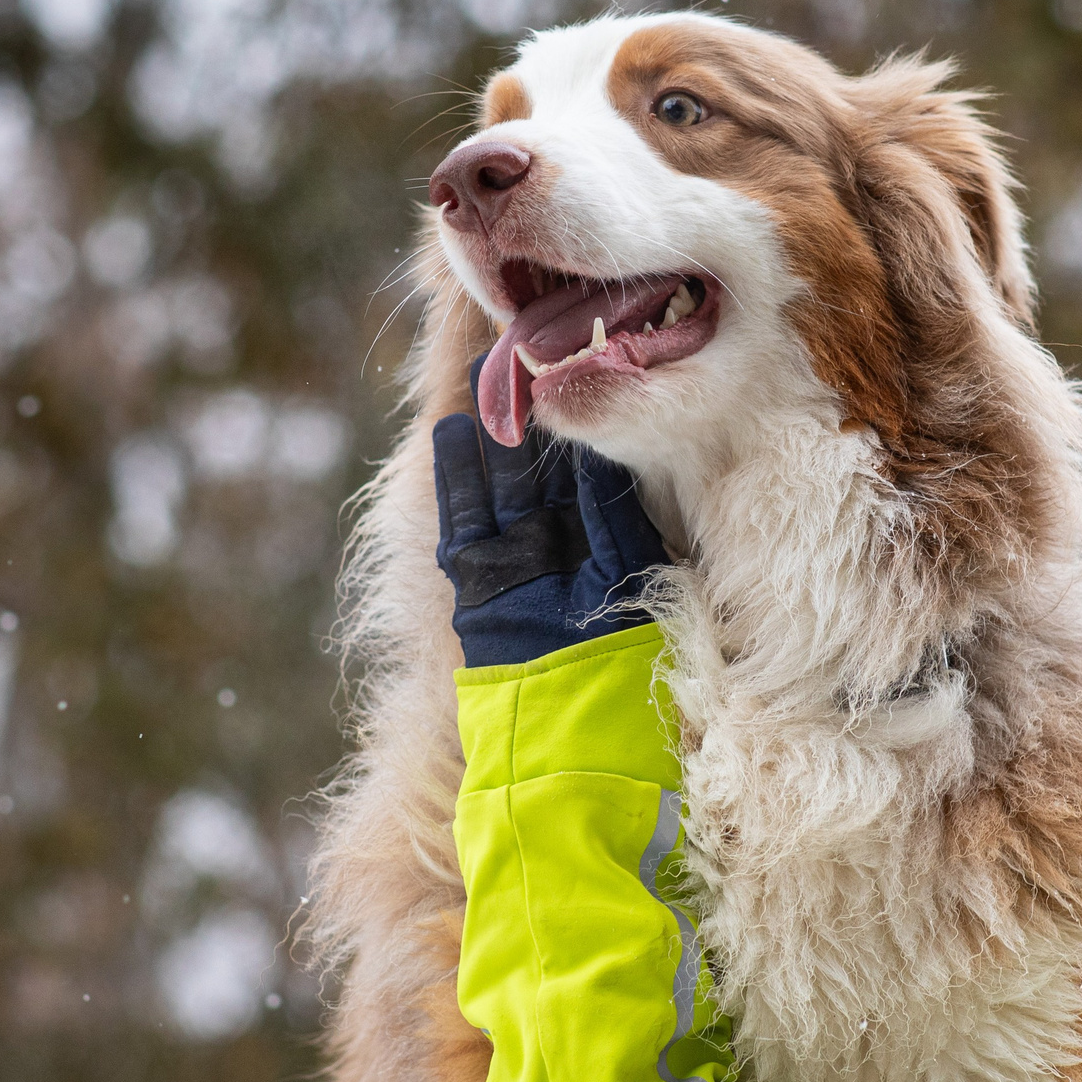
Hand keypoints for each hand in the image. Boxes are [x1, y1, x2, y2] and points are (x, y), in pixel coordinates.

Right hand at [432, 358, 669, 667]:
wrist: (568, 722)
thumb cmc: (617, 659)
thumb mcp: (630, 575)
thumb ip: (613, 518)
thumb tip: (603, 461)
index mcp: (601, 546)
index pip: (588, 476)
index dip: (581, 432)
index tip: (577, 383)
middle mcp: (556, 546)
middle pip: (540, 470)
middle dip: (532, 419)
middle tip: (522, 358)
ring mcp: (513, 559)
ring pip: (500, 482)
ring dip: (491, 431)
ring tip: (481, 375)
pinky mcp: (477, 578)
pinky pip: (464, 516)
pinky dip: (457, 477)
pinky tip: (451, 434)